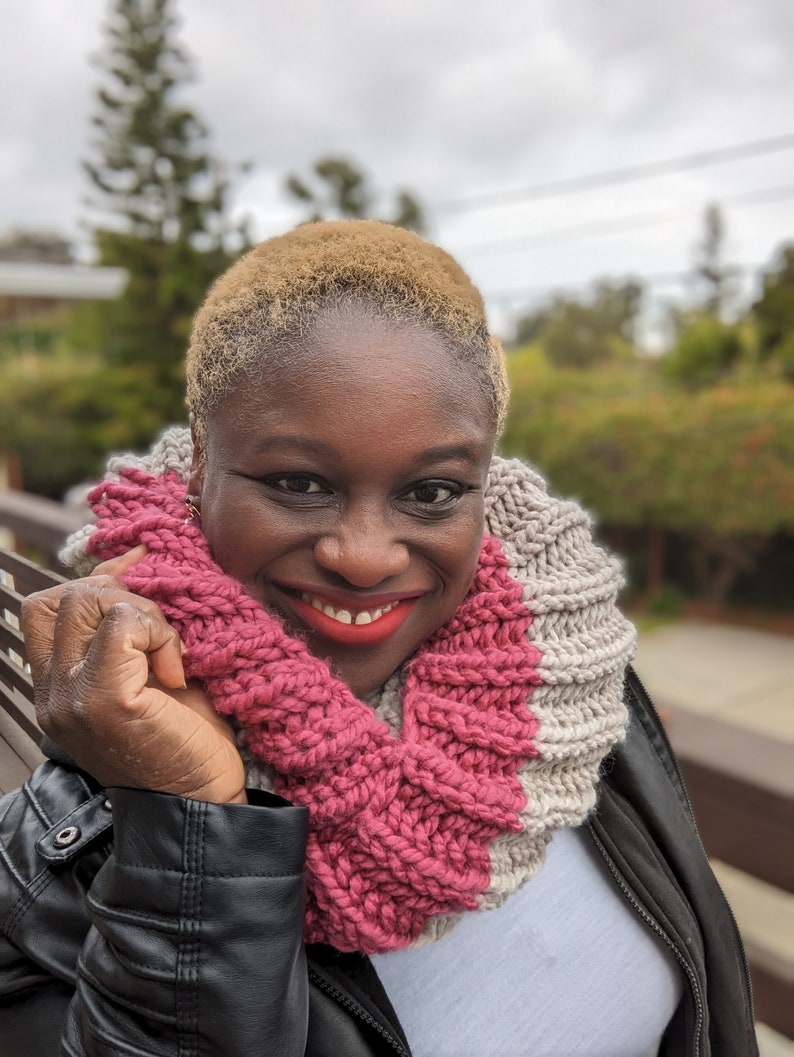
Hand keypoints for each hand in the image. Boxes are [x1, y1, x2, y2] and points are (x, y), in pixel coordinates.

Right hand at [20, 547, 246, 803]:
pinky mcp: (100, 700)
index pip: (49, 607)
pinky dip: (157, 632)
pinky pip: (120, 625)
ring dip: (141, 612)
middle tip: (164, 630)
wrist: (204, 803)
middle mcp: (52, 693)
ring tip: (171, 652)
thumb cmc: (188, 740)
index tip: (146, 575)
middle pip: (62, 597)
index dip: (99, 581)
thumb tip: (138, 557)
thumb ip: (136, 623)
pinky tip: (177, 669)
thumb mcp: (156, 669)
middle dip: (120, 594)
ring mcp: (69, 698)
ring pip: (84, 600)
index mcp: (59, 687)